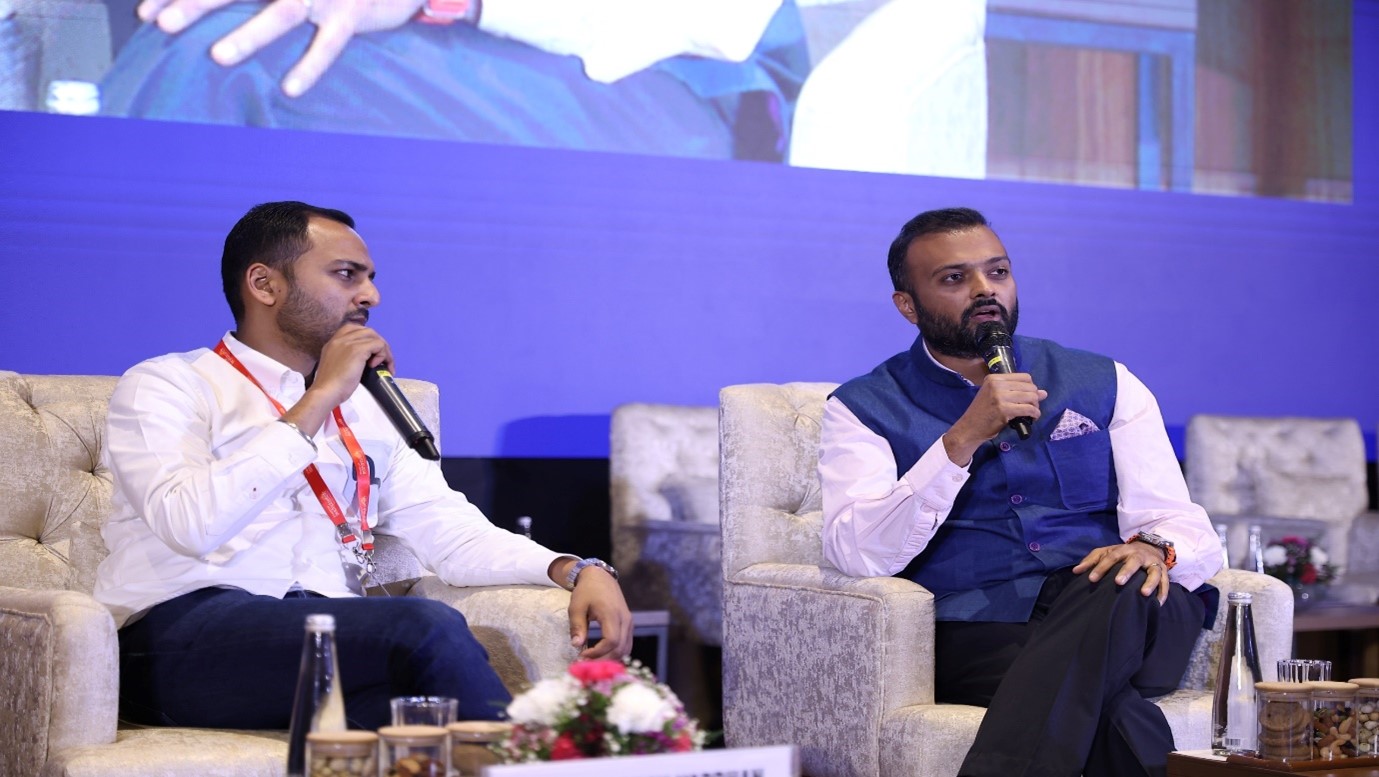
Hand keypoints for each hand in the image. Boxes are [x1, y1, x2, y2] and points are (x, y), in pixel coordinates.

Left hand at [136, 0, 425, 96]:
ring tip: (217, 56)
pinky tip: (289, 88)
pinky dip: (309, 66)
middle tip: (160, 25)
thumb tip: (212, 14)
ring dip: (247, 34)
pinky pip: (329, 43)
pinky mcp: (354, 11)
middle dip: (195, 4)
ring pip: (280, 11)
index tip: (144, 14)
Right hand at [282, 324, 391, 434]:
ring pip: (375, 337)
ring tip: (385, 365)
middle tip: (384, 360)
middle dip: (379, 344)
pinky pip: (379, 345)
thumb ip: (347, 357)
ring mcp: (348, 342)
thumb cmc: (332, 386)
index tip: (372, 354)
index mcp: (334, 342)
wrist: (326, 392)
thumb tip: (367, 359)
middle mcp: (340, 338)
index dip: (368, 339)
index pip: (355, 329)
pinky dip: (383, 355)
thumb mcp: (338, 366)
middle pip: (368, 331)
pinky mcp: (357, 349)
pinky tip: (375, 366)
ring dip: (384, 351)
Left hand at [565, 567, 632, 659]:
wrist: (600, 577)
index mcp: (612, 614)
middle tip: (587, 664)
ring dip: (611, 658)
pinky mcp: (628, 624)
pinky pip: (626, 643)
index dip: (598, 653)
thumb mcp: (576, 607)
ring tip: (594, 662)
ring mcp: (629, 622)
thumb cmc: (586, 591)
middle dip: (604, 660)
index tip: (583, 656)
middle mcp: (625, 619)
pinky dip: (616, 652)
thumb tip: (576, 646)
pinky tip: (602, 655)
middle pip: (620, 648)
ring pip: (626, 648)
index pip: (611, 641)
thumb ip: (577, 626)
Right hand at [943, 372, 1046, 464]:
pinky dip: (1034, 414)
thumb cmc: (982, 413)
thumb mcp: (995, 396)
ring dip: (1036, 406)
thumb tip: (1044, 393)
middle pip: (1029, 386)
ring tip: (1032, 413)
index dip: (1031, 387)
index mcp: (994, 378)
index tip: (1029, 397)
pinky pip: (1028, 409)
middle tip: (1031, 407)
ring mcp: (1000, 397)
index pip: (1024, 377)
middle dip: (1035, 397)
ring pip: (1031, 397)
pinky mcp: (1004, 410)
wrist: (970, 428)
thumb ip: (1016, 392)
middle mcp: (997, 384)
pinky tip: (1032, 418)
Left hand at [1072, 542, 1170, 603]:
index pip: (1111, 557)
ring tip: (1144, 594)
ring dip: (1150, 582)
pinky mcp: (1164, 571)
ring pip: (1154, 572)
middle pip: (1134, 562)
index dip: (1101, 567)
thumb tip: (1076, 571)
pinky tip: (1158, 603)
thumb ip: (1091, 560)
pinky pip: (1166, 582)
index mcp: (1123, 550)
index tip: (1091, 579)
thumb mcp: (1106, 552)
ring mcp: (1153, 563)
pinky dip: (1163, 592)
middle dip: (1126, 571)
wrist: (1148, 547)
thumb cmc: (1122, 554)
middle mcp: (1139, 555)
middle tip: (1118, 582)